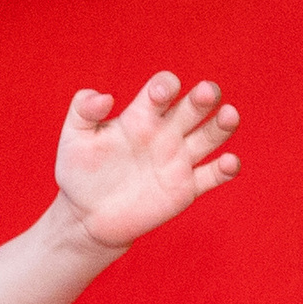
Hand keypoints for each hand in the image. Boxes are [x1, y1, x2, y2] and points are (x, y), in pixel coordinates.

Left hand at [55, 71, 239, 251]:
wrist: (86, 217)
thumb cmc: (79, 173)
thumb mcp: (73, 138)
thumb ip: (82, 110)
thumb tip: (104, 96)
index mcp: (141, 116)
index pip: (162, 91)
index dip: (165, 86)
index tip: (160, 93)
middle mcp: (165, 133)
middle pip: (193, 108)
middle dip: (202, 98)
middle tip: (206, 92)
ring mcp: (178, 161)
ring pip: (210, 136)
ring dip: (222, 125)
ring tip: (229, 115)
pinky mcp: (185, 189)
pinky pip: (211, 176)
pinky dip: (226, 169)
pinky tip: (229, 162)